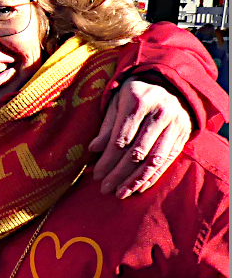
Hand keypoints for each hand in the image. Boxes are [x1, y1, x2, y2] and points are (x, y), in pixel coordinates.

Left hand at [89, 77, 191, 198]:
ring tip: (121, 193)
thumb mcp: (116, 102)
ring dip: (136, 179)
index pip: (121, 138)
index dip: (108, 159)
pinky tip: (140, 187)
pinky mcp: (183, 135)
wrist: (170, 84)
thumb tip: (93, 149)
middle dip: (119, 173)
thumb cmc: (135, 95)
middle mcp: (159, 113)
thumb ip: (107, 126)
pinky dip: (153, 176)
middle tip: (105, 189)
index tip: (96, 175)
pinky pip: (168, 160)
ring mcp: (174, 124)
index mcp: (138, 101)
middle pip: (137, 151)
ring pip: (154, 159)